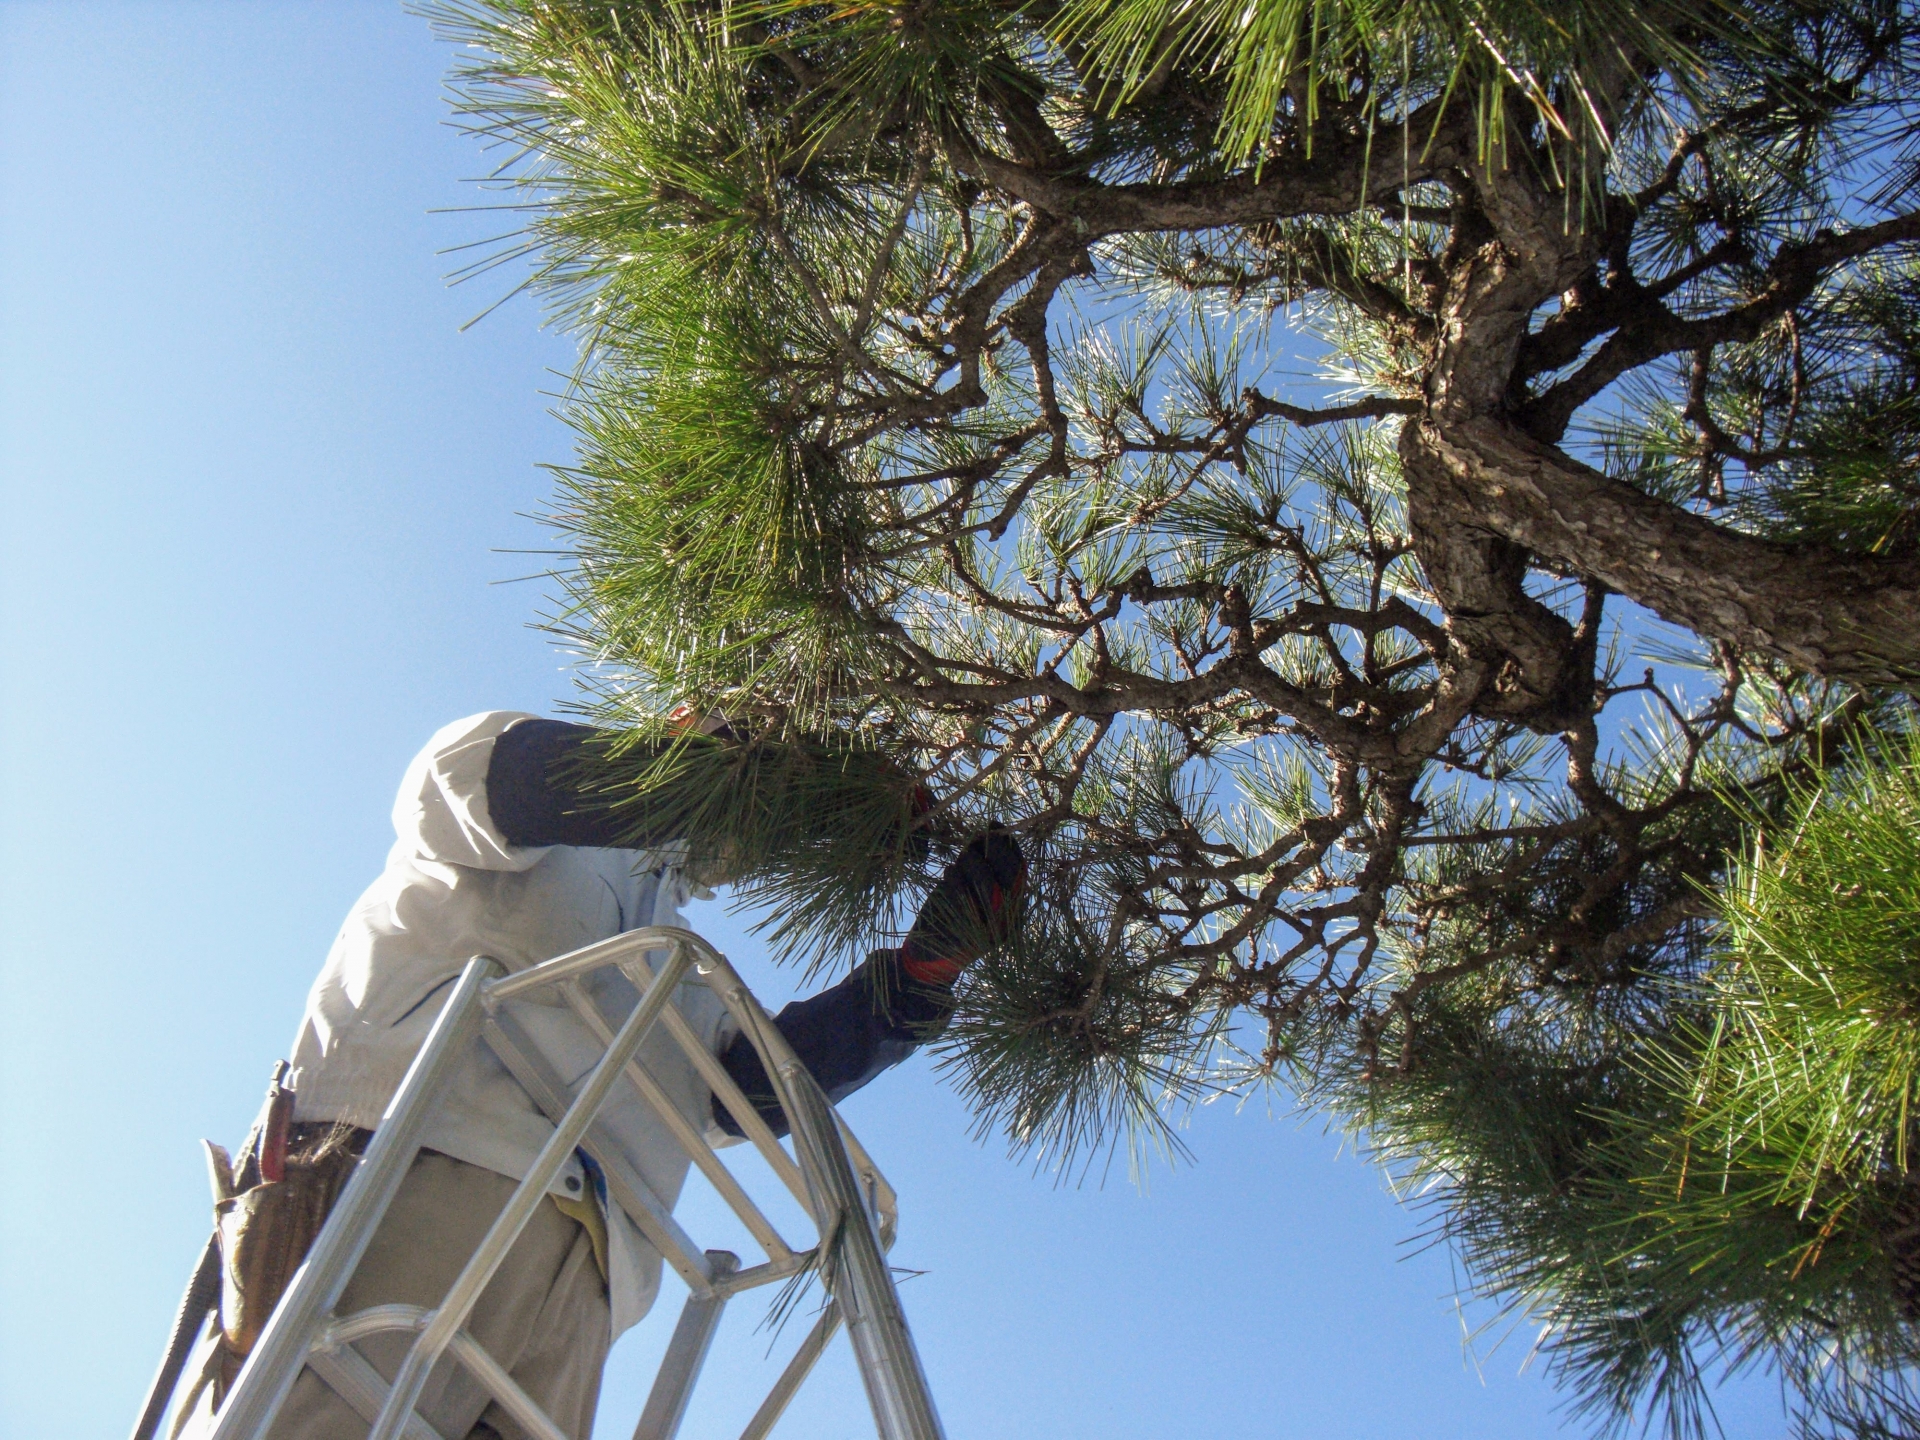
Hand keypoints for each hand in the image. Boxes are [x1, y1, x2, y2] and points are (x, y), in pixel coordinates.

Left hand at [900, 827, 1026, 985]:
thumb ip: (984, 866)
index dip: (1010, 845)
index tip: (994, 824)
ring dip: (971, 863)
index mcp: (1014, 908)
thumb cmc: (951, 916)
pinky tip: (948, 874)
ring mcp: (990, 931)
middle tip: (977, 836)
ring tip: (958, 861)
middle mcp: (1008, 920)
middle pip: (1011, 876)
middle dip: (993, 849)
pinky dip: (955, 880)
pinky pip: (965, 898)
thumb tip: (989, 831)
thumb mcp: (971, 889)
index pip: (1021, 870)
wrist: (929, 959)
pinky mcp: (968, 936)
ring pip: (988, 884)